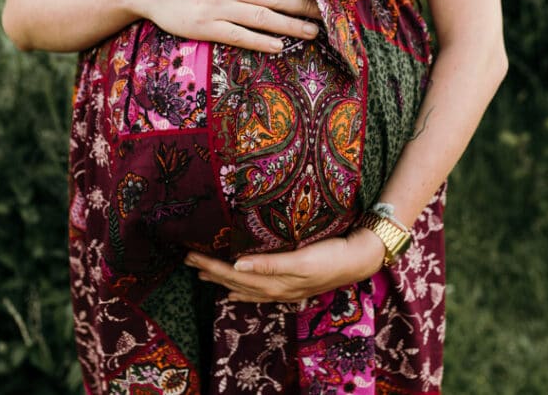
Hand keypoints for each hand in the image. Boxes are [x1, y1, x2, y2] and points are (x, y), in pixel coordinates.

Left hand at [184, 227, 387, 302]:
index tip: (190, 256)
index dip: (211, 265)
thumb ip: (269, 264)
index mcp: (274, 282)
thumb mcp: (301, 259)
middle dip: (211, 271)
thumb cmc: (331, 255)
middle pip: (235, 281)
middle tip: (188, 260)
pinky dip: (242, 291)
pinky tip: (234, 291)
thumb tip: (236, 264)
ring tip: (203, 275)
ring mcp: (283, 290)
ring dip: (222, 280)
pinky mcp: (291, 285)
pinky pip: (258, 292)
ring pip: (244, 287)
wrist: (358, 259)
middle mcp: (275, 289)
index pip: (233, 274)